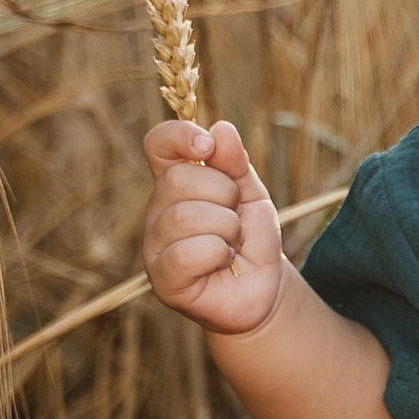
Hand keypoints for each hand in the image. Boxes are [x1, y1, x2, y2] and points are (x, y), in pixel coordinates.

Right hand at [141, 119, 284, 334]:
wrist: (264, 288)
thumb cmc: (251, 239)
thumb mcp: (251, 194)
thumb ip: (236, 163)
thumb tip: (221, 129)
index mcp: (175, 183)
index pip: (158, 144)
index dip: (179, 135)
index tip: (208, 145)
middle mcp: (157, 211)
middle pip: (179, 178)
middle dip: (224, 193)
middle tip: (235, 215)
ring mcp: (155, 245)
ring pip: (187, 216)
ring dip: (226, 227)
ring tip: (231, 242)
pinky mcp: (162, 279)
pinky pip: (187, 253)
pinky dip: (218, 254)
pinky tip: (222, 263)